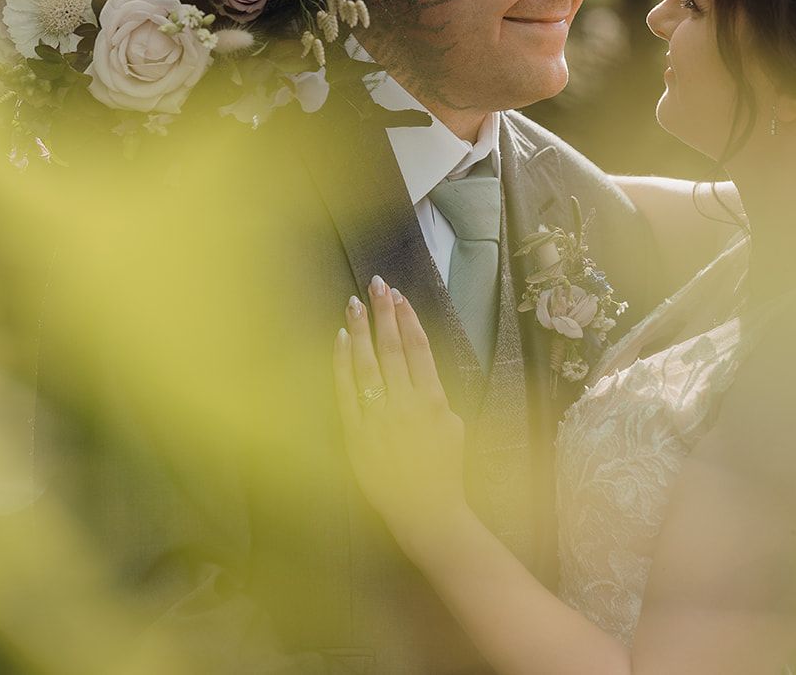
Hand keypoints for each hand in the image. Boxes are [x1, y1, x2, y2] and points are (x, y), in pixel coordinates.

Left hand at [333, 276, 469, 561]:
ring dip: (361, 330)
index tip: (400, 296)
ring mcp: (377, 418)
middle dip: (384, 313)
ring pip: (367, 364)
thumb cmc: (445, 471)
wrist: (425, 511)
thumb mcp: (455, 428)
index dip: (408, 319)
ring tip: (355, 302)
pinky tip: (340, 339)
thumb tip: (423, 378)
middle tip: (377, 284)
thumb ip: (438, 400)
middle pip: (391, 348)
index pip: (418, 349)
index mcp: (432, 400)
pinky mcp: (355, 433)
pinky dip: (342, 364)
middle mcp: (404, 404)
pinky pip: (346, 391)